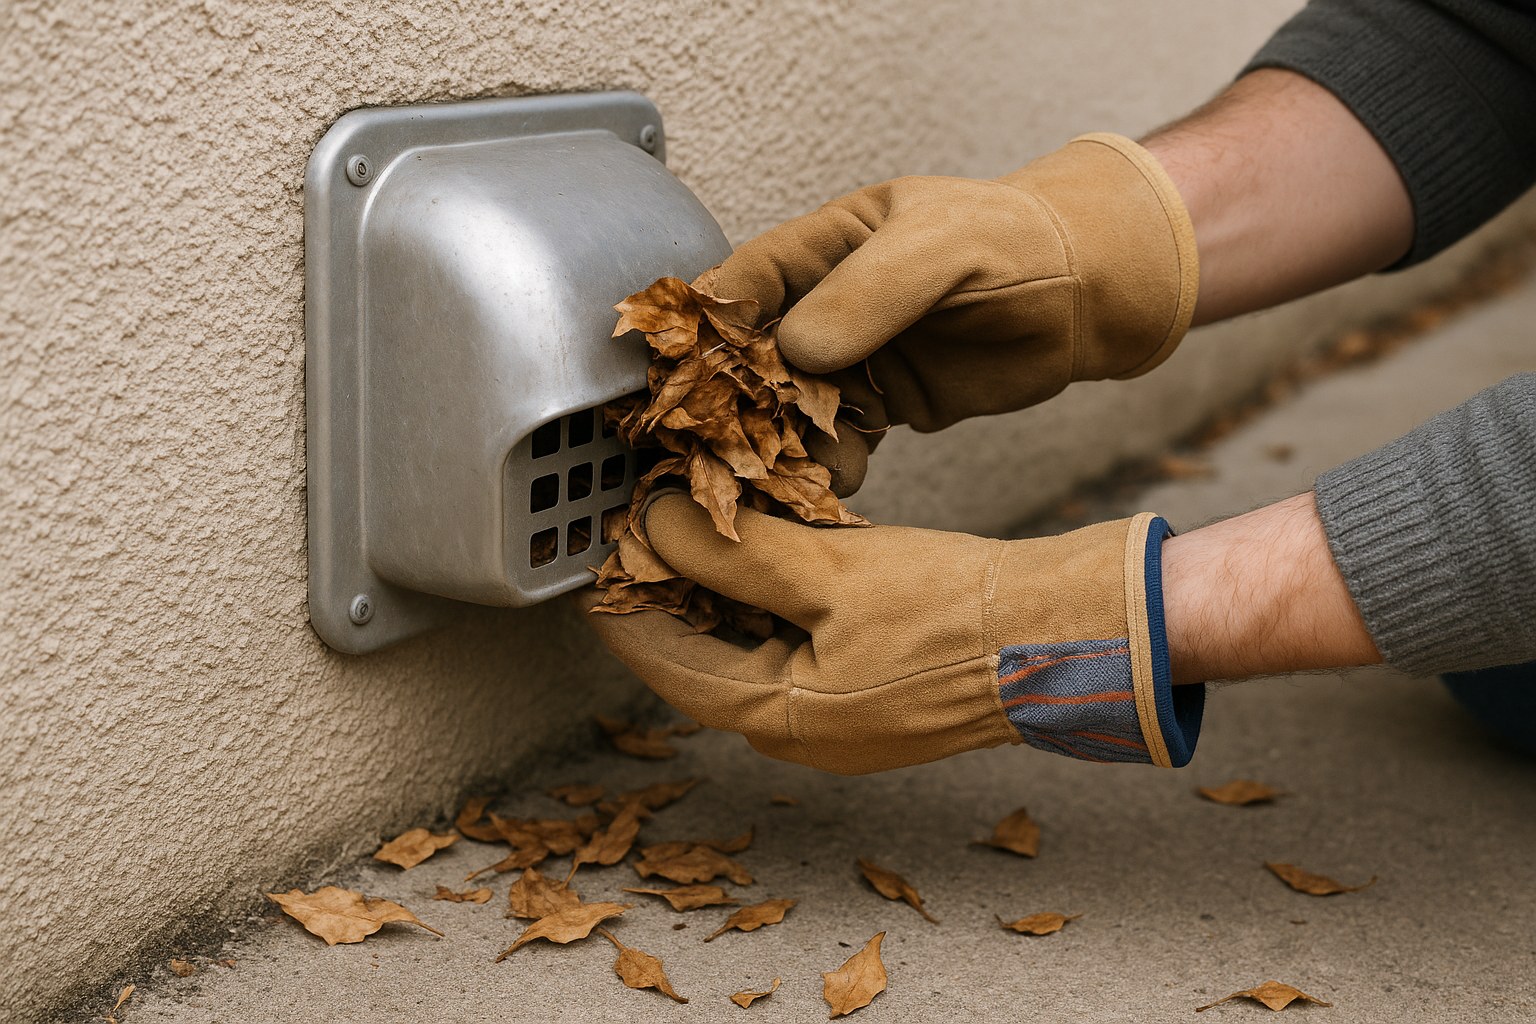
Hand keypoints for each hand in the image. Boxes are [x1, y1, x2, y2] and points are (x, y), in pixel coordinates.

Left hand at [586, 493, 1201, 773]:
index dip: (624, 598)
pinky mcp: (871, 683)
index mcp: (778, 718)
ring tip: (704, 515)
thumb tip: (655, 524)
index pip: (662, 660)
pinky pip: (794, 637)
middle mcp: (799, 728)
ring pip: (749, 641)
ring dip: (724, 583)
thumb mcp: (833, 572)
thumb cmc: (959, 614)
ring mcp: (837, 711)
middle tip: (652, 515)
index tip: (602, 544)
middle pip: (702, 652)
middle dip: (673, 584)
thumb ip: (735, 552)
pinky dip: (772, 592)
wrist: (1069, 632)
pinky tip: (772, 538)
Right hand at [702, 133, 1198, 493]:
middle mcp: (823, 306)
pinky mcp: (883, 406)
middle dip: (731, 410)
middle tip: (722, 460)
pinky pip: (836, 444)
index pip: (736, 288)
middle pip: (748, 362)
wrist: (1089, 294)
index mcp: (820, 249)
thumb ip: (870, 291)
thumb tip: (798, 351)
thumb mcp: (940, 248)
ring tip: (780, 487)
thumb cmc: (1018, 243)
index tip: (682, 387)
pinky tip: (831, 494)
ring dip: (779, 450)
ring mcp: (851, 360)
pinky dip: (827, 471)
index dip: (701, 334)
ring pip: (787, 411)